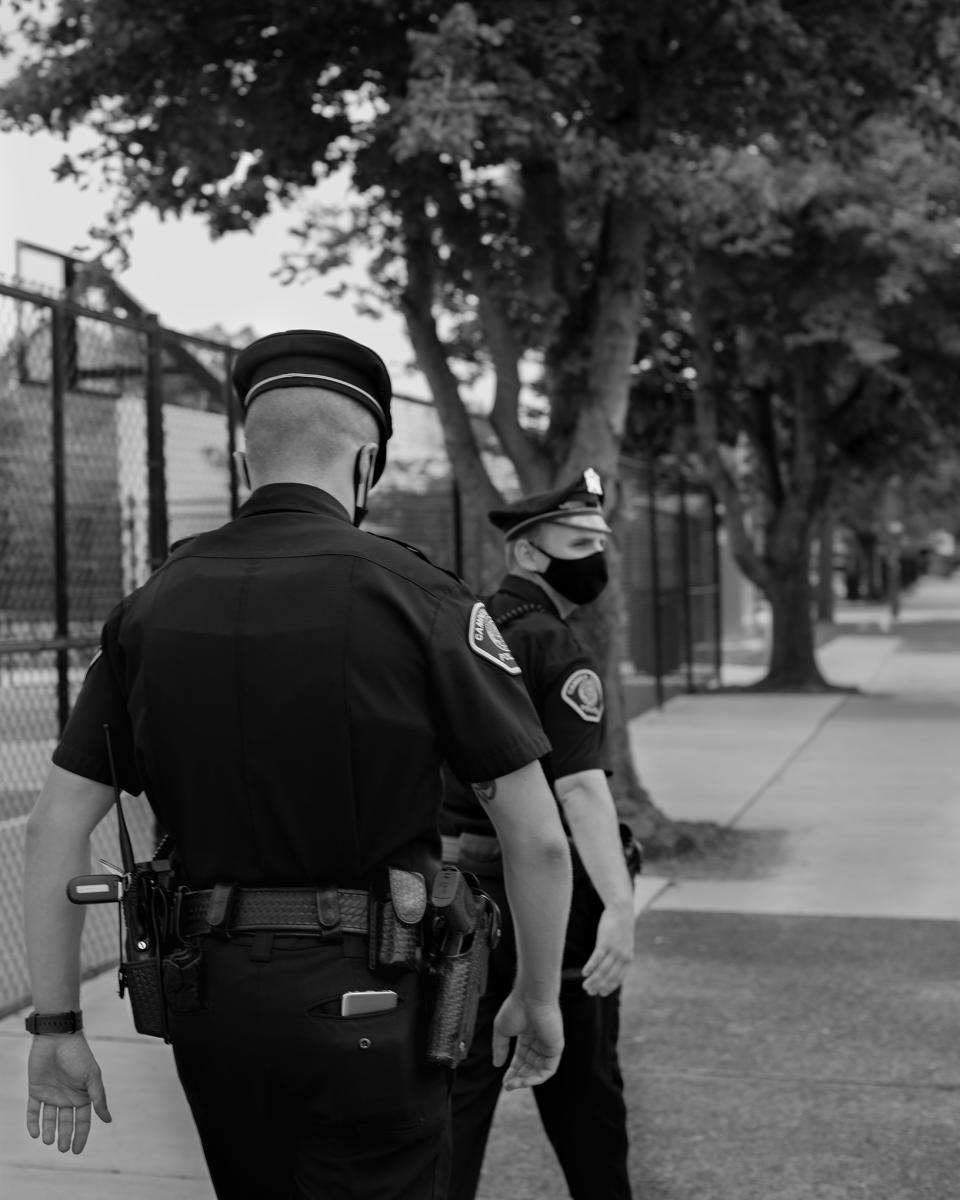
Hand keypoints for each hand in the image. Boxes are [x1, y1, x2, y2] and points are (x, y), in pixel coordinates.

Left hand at [26, 1033, 111, 1153]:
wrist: (57, 1037)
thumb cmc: (78, 1054)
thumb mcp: (92, 1077)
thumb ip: (98, 1098)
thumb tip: (108, 1119)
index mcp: (82, 1094)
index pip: (83, 1120)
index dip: (81, 1136)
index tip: (76, 1150)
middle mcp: (67, 1096)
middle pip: (66, 1122)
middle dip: (64, 1136)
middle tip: (62, 1149)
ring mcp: (51, 1093)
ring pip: (49, 1119)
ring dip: (49, 1131)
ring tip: (49, 1141)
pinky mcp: (36, 1090)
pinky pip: (33, 1110)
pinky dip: (33, 1122)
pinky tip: (34, 1132)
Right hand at [492, 991, 563, 1089]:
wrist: (531, 997)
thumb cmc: (516, 1008)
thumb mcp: (502, 1030)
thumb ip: (499, 1048)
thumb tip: (496, 1065)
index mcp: (526, 1036)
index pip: (521, 1059)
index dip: (512, 1072)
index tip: (504, 1082)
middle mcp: (538, 1042)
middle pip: (529, 1067)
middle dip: (518, 1078)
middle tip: (508, 1086)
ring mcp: (548, 1045)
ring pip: (538, 1071)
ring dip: (525, 1081)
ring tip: (513, 1085)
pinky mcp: (556, 1048)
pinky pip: (548, 1070)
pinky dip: (536, 1078)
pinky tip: (524, 1081)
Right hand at [580, 902, 634, 996]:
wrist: (621, 911)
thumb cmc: (620, 928)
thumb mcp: (624, 945)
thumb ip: (619, 957)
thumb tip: (610, 967)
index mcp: (627, 959)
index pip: (618, 979)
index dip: (608, 988)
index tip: (600, 994)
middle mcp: (622, 957)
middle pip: (609, 977)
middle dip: (598, 987)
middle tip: (589, 992)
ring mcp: (614, 950)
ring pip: (602, 971)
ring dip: (592, 980)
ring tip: (584, 986)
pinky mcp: (605, 943)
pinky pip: (596, 959)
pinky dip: (590, 968)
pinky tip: (584, 973)